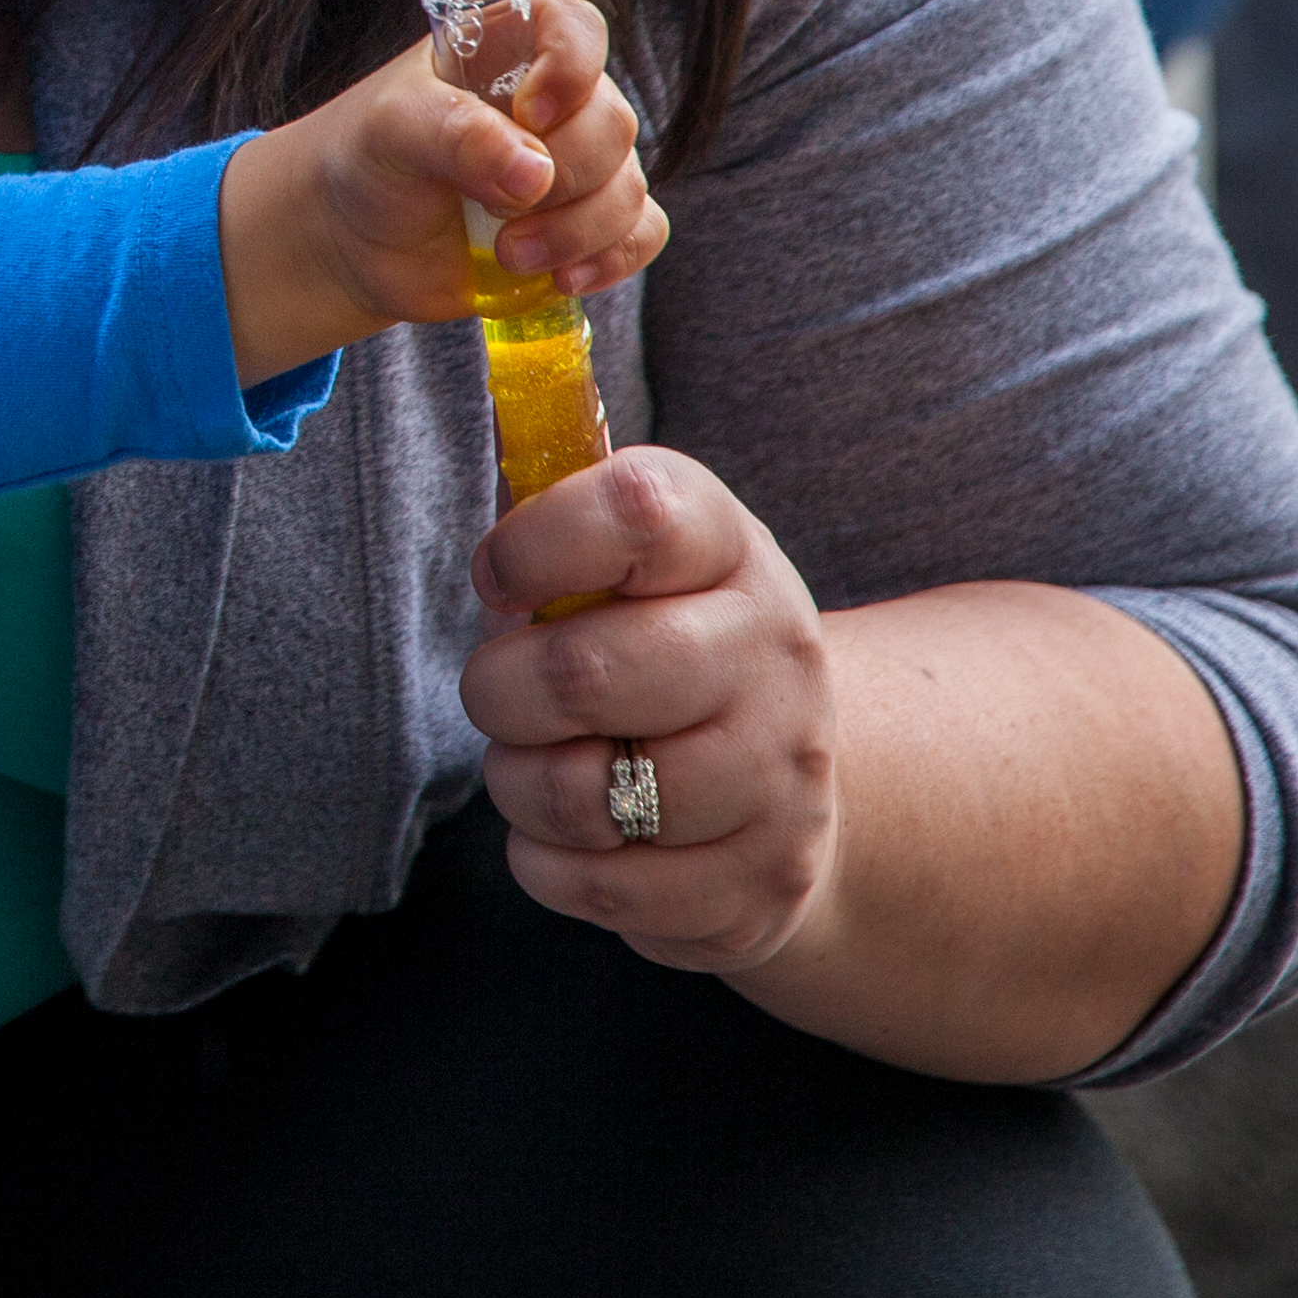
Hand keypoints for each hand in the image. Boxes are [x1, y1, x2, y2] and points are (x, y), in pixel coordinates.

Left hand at [214, 0, 663, 381]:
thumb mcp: (390, 131)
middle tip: (497, 210)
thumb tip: (534, 173)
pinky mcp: (588, 223)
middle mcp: (557, 100)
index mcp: (506, 49)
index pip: (575, 29)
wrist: (355, 240)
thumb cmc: (368, 160)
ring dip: (577, 231)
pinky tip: (563, 279)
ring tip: (509, 254)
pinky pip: (642, 232)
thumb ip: (454, 135)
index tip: (531, 113)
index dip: (571, 67)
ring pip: (629, 187)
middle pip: (612, 123)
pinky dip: (612, 258)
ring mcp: (577, 163)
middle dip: (564, 177)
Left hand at [460, 447, 838, 974]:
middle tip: (503, 690)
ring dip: (521, 782)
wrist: (798, 787)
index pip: (635, 508)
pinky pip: (597, 885)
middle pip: (584, 671)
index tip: (501, 575)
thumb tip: (500, 409)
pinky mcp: (760, 889)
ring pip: (582, 791)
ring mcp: (781, 782)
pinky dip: (549, 862)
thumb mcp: (637, 564)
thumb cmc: (664, 647)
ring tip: (543, 762)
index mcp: (733, 551)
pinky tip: (578, 834)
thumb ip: (564, 514)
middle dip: (500, 688)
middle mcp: (777, 658)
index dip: (536, 542)